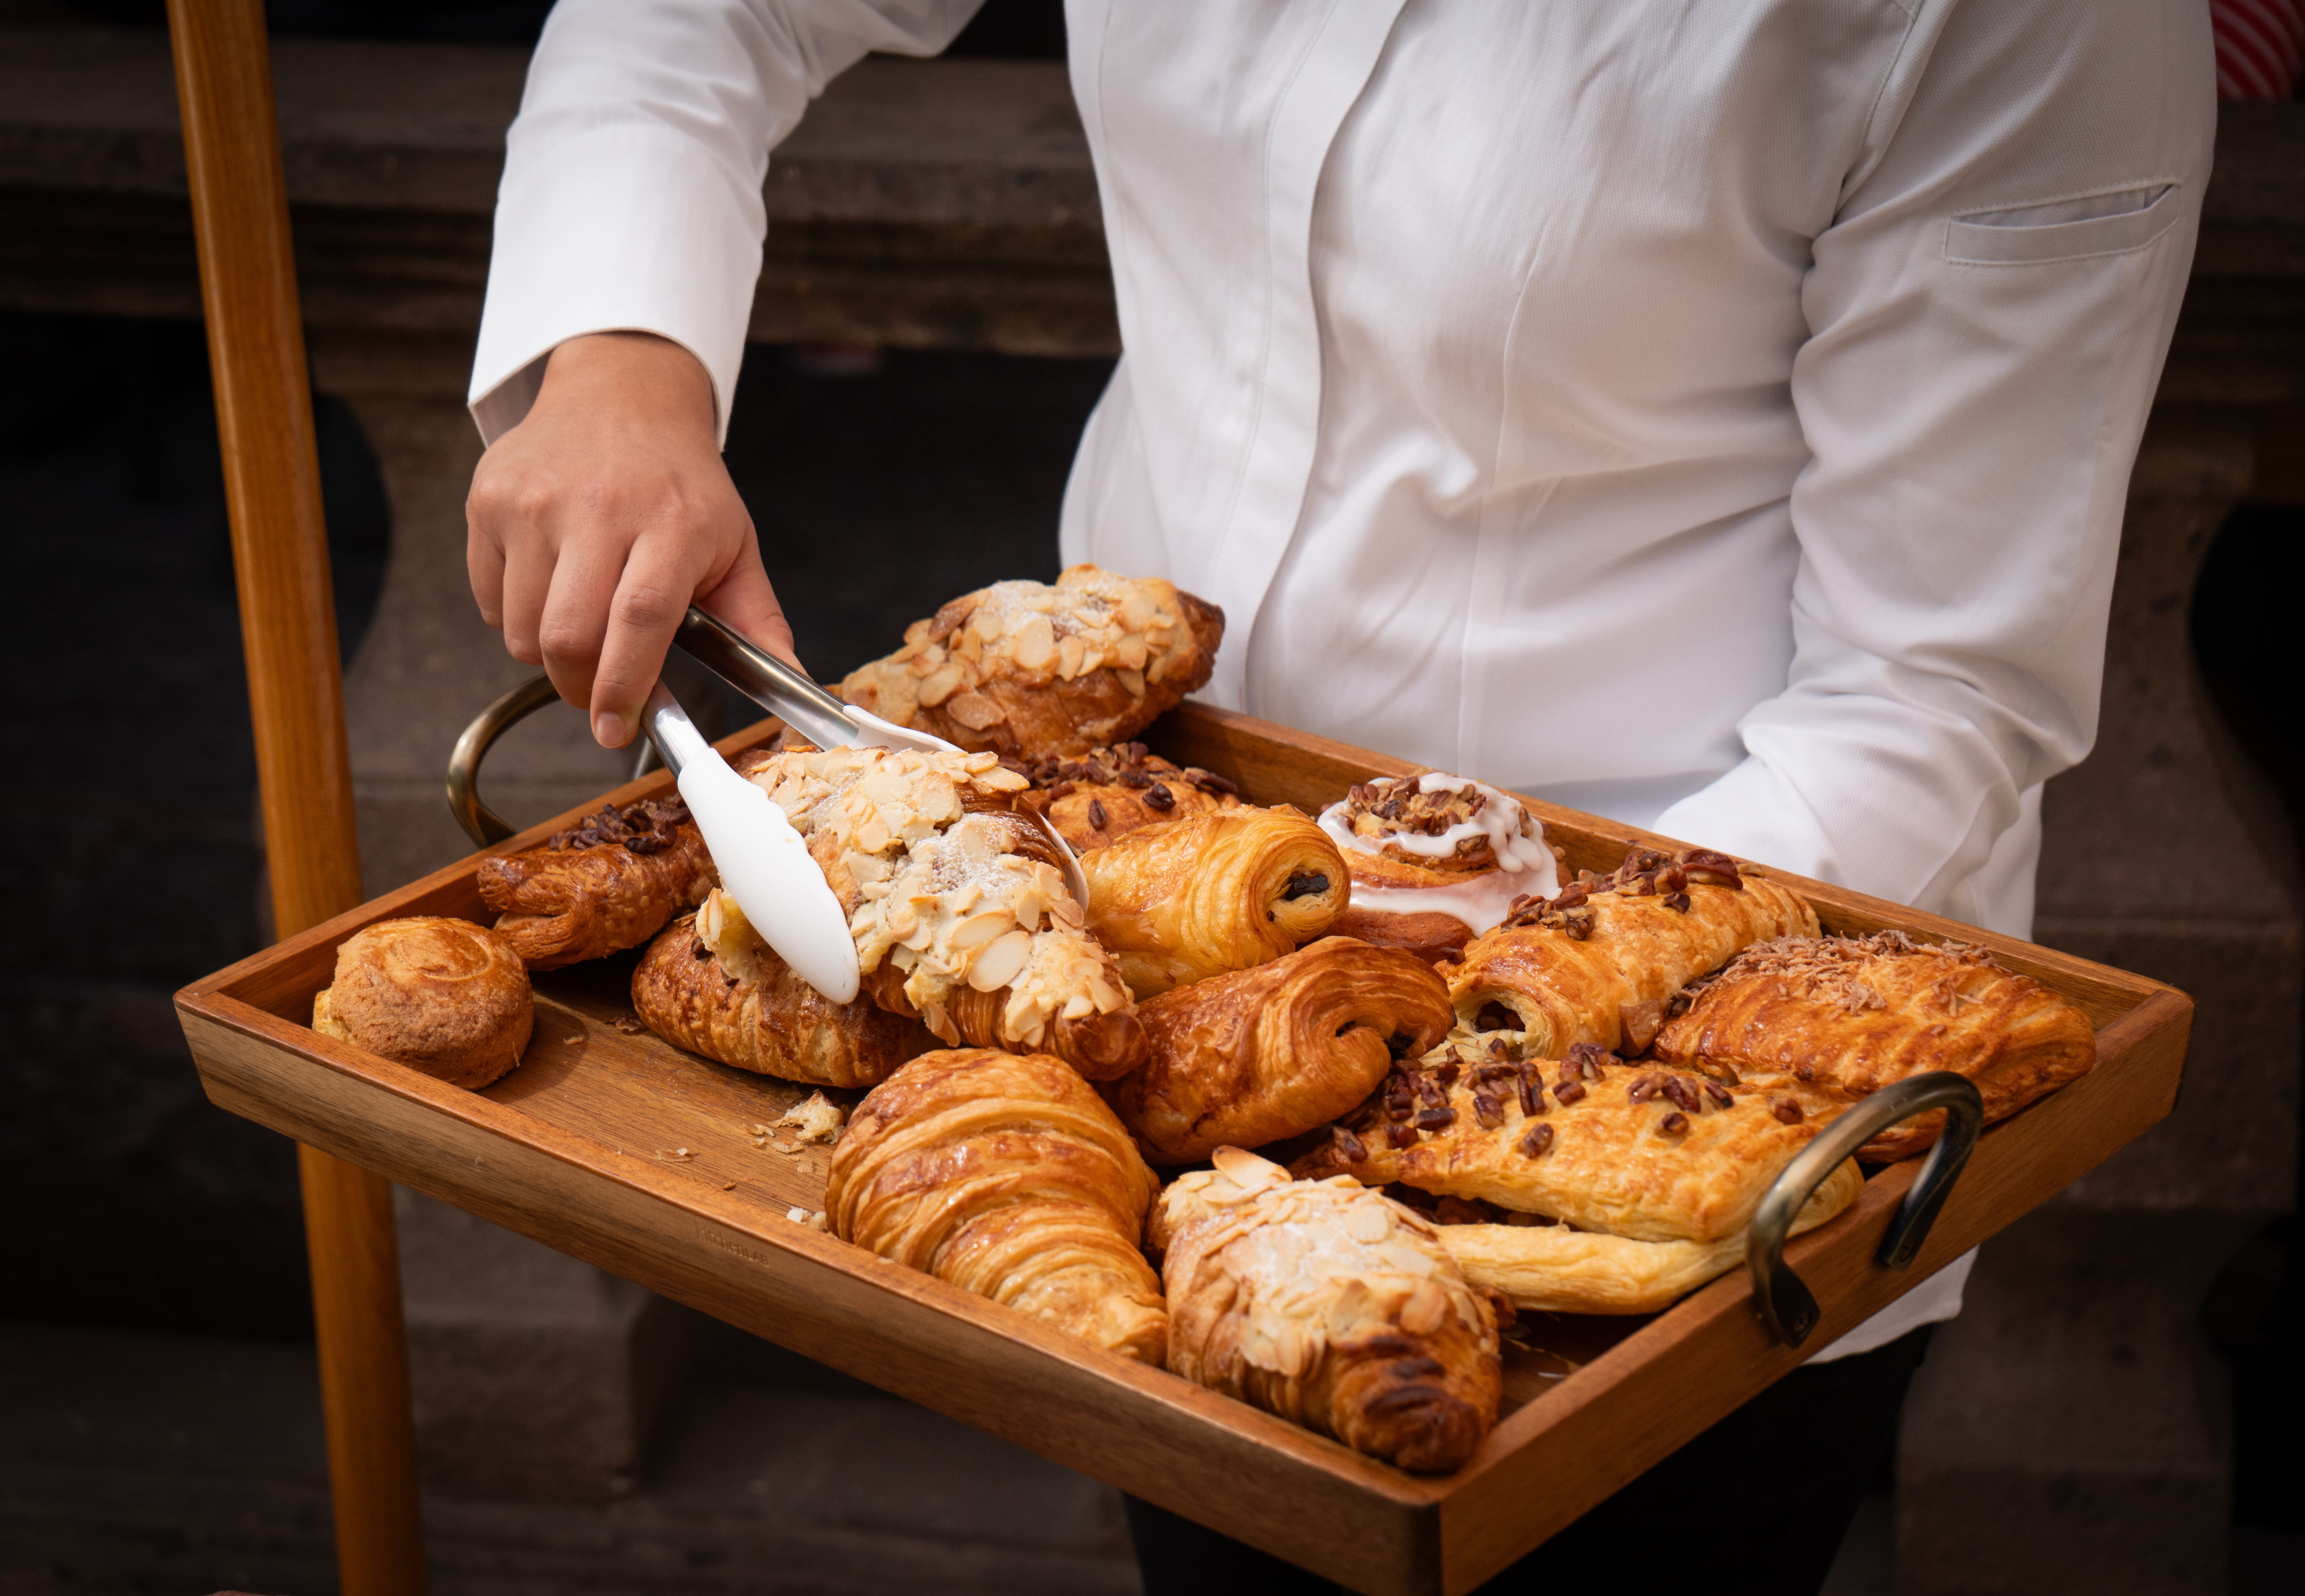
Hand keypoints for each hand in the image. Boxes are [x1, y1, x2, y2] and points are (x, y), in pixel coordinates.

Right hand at [465, 331, 794, 747]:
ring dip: (547, 653)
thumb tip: (797, 684)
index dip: (623, 685)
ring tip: (580, 621)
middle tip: (596, 694)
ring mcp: (534, 501)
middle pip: (569, 635)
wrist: (621, 396)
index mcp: (671, 522)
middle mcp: (598, 507)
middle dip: (579, 688)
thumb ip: (759, 621)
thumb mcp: (734, 543)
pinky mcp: (489, 500)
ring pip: (521, 629)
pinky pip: (488, 599)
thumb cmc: (680, 483)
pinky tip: (548, 582)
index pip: (640, 617)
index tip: (617, 727)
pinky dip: (513, 615)